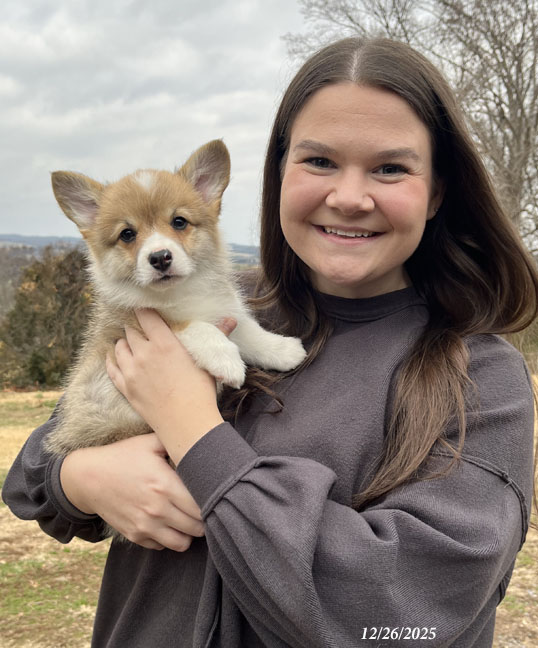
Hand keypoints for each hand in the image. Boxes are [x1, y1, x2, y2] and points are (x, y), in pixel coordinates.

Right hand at [60, 433, 204, 550]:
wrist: (88, 477)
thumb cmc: (122, 456)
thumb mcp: (149, 442)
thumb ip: (176, 441)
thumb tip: (202, 438)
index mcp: (165, 485)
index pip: (202, 505)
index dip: (212, 502)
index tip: (214, 496)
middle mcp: (157, 509)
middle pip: (197, 527)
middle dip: (205, 519)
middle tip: (205, 508)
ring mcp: (145, 525)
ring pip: (182, 543)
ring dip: (189, 533)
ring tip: (188, 519)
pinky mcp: (135, 535)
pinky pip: (162, 546)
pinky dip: (169, 538)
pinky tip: (169, 523)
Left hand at [106, 310, 234, 463]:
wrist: (186, 424)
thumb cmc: (201, 392)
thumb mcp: (208, 361)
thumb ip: (216, 336)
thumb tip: (232, 319)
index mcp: (164, 343)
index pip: (145, 316)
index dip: (144, 311)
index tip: (147, 311)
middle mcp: (143, 353)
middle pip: (130, 330)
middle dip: (136, 328)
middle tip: (143, 330)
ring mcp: (131, 371)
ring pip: (119, 347)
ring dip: (124, 343)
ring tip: (131, 343)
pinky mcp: (125, 388)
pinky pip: (111, 368)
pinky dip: (112, 360)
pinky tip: (115, 357)